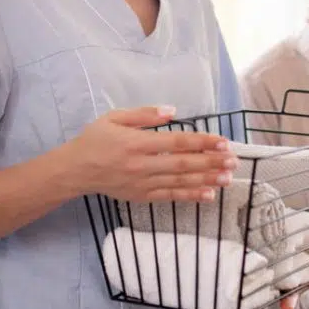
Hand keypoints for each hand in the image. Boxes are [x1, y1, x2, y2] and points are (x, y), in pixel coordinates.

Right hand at [60, 106, 236, 202]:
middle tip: (233, 161)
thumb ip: (144, 114)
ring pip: (180, 182)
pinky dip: (190, 196)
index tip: (222, 142)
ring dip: (206, 180)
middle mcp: (142, 165)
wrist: (75, 170)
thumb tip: (172, 111)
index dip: (202, 142)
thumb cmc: (95, 139)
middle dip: (211, 162)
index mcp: (137, 143)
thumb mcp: (115, 117)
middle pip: (183, 164)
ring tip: (227, 178)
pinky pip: (170, 196)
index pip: (177, 142)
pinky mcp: (141, 196)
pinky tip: (208, 195)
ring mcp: (142, 183)